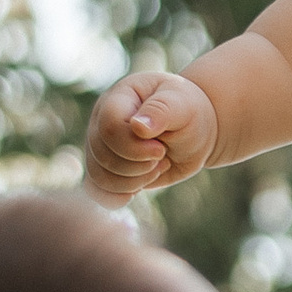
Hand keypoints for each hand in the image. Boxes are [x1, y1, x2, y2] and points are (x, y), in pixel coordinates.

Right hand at [84, 68, 218, 201]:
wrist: (194, 132)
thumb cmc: (189, 112)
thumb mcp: (183, 105)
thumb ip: (162, 110)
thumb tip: (138, 126)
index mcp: (119, 97)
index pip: (109, 126)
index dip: (134, 147)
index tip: (161, 149)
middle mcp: (101, 119)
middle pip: (103, 154)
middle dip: (138, 165)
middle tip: (163, 155)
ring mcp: (100, 144)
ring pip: (99, 175)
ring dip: (133, 181)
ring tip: (157, 166)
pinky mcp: (105, 167)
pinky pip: (97, 189)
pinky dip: (117, 195)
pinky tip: (138, 189)